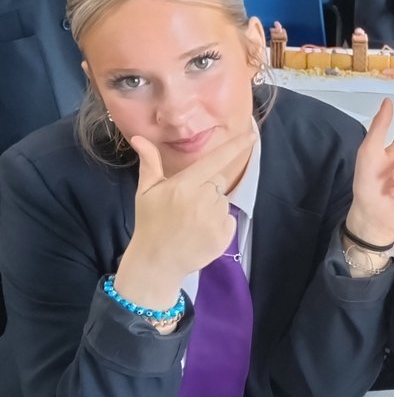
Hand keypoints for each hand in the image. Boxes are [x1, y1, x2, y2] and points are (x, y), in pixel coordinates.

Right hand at [116, 130, 256, 309]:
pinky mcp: (224, 235)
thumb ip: (150, 163)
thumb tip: (138, 138)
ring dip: (212, 206)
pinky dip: (219, 223)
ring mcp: (215, 218)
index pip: (215, 161)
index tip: (252, 135)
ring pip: (222, 201)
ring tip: (192, 221)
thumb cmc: (151, 222)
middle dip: (206, 187)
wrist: (157, 261)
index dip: (235, 147)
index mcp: (184, 185)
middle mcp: (202, 199)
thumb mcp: (146, 191)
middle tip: (187, 204)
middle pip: (217, 181)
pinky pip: (228, 219)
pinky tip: (201, 232)